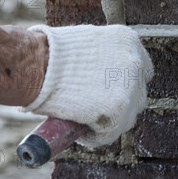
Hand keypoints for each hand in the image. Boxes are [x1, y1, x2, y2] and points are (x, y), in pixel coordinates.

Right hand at [22, 24, 151, 147]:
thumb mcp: (86, 44)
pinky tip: (80, 132)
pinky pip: (110, 133)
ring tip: (85, 121)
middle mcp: (135, 62)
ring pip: (128, 116)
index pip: (140, 69)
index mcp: (128, 41)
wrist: (37, 65)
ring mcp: (130, 87)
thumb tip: (101, 77)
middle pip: (138, 94)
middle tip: (95, 109)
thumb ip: (102, 58)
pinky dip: (95, 136)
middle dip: (120, 103)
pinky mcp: (119, 110)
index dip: (126, 83)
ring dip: (109, 121)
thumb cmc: (48, 54)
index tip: (111, 91)